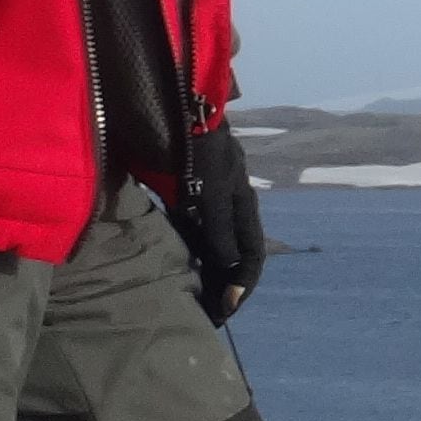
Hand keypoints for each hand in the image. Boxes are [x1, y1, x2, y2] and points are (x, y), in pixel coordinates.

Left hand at [178, 122, 265, 323]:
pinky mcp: (180, 193)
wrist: (168, 105)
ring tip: (194, 300)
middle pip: (233, 253)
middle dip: (225, 286)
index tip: (225, 311)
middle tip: (209, 315)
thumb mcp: (210, 190)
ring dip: (207, 273)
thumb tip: (228, 267)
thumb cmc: (192, 147)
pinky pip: (190, 232)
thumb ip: (218, 228)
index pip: (251, 254)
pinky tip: (177, 268)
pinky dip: (188, 254)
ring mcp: (206, 198)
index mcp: (242, 202)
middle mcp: (228, 203)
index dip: (242, 284)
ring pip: (212, 245)